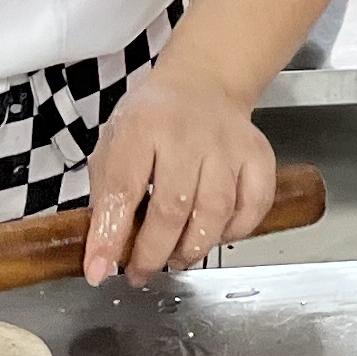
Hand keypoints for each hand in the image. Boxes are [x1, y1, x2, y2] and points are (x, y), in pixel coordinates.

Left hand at [81, 66, 276, 280]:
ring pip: (215, 213)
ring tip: (175, 259)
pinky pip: (253, 207)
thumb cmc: (152, 119)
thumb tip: (104, 249)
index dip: (109, 237)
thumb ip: (107, 191)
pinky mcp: (257, 155)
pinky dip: (234, 232)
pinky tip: (214, 234)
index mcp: (141, 127)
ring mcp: (227, 145)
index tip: (99, 271)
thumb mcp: (113, 142)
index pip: (122, 189)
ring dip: (192, 249)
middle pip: (172, 209)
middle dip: (152, 254)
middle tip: (139, 273)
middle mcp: (187, 134)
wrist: (203, 82)